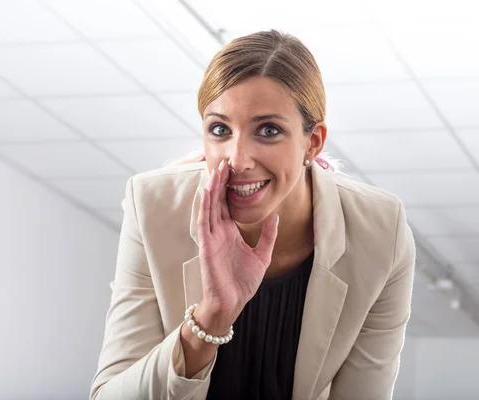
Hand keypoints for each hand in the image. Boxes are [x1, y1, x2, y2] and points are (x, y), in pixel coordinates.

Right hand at [196, 160, 278, 322]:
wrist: (232, 303)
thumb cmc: (242, 283)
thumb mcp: (262, 256)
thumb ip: (267, 237)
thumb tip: (275, 218)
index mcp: (230, 233)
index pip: (227, 204)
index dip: (229, 187)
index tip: (234, 170)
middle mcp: (219, 232)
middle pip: (217, 201)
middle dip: (220, 182)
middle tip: (224, 162)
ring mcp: (211, 238)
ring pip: (209, 207)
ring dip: (212, 189)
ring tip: (216, 171)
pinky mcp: (207, 246)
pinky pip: (204, 223)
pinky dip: (205, 207)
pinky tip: (207, 192)